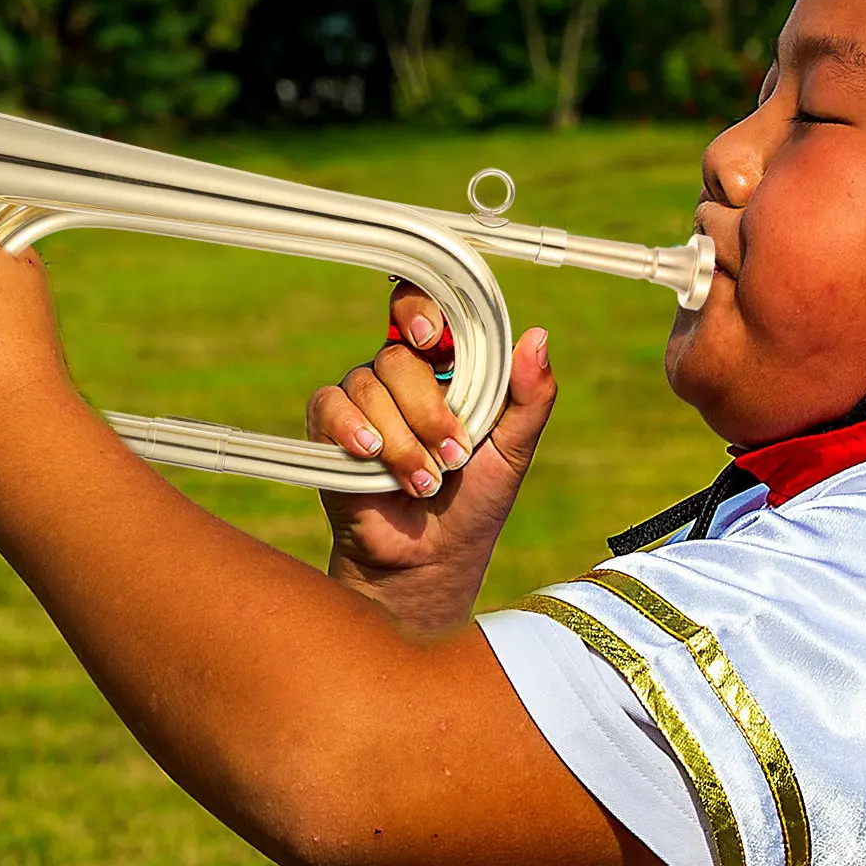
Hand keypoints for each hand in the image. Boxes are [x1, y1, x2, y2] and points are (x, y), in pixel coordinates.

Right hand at [308, 282, 556, 622]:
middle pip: (399, 356)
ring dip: (401, 442)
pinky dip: (353, 431)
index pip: (426, 310)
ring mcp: (362, 398)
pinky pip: (330, 405)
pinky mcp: (329, 427)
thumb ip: (530, 396)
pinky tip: (371, 459)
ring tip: (424, 484)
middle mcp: (400, 375)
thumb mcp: (513, 449)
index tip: (435, 337)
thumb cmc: (474, 500)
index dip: (423, 309)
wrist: (431, 556)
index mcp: (446, 367)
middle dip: (428, 411)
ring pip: (368, 385)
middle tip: (452, 457)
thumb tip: (537, 336)